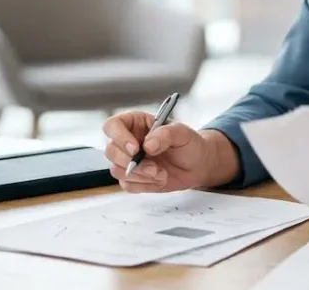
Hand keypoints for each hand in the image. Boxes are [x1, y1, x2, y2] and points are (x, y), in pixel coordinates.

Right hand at [101, 111, 229, 192]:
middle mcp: (127, 141)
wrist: (197, 165)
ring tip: (162, 174)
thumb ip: (166, 134)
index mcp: (135, 123)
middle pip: (111, 151)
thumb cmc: (189, 144)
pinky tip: (160, 179)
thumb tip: (148, 145)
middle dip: (132, 163)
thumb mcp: (183, 133)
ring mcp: (127, 160)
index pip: (112, 125)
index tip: (136, 149)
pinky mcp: (132, 178)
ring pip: (116, 170)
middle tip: (154, 168)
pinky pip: (127, 184)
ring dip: (141, 175)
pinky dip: (144, 185)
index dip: (119, 137)